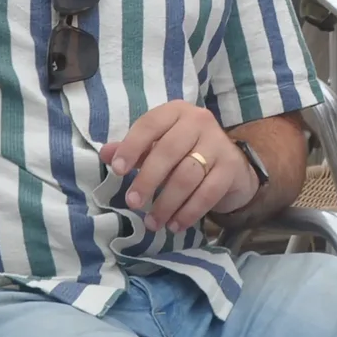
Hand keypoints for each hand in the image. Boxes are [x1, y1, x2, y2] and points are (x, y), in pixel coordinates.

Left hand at [97, 102, 256, 233]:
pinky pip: (208, 193)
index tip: (117, 170)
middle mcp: (199, 121)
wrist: (231, 165)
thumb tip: (105, 154)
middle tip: (132, 203)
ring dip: (167, 203)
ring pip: (187, 175)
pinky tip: (175, 225)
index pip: (150, 124)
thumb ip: (134, 149)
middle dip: (148, 179)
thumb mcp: (159, 145)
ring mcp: (218, 143)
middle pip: (169, 151)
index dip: (132, 146)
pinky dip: (189, 212)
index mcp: (176, 111)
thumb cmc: (186, 152)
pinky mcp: (231, 168)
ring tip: (152, 223)